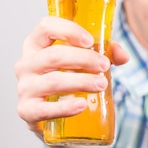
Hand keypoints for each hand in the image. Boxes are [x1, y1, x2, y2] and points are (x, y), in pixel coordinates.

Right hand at [14, 16, 128, 135]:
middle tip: (104, 65)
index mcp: (36, 44)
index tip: (90, 41)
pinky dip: (65, 107)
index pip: (46, 26)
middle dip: (83, 59)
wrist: (57, 120)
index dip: (68, 30)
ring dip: (81, 81)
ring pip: (53, 81)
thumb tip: (123, 56)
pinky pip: (45, 109)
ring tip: (101, 84)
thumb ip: (105, 53)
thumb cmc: (67, 80)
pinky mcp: (27, 111)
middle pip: (54, 55)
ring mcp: (24, 88)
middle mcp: (26, 63)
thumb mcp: (84, 62)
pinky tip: (81, 105)